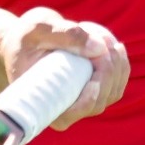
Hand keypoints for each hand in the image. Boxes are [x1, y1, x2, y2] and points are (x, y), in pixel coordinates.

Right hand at [0, 7, 129, 130]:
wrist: (25, 42)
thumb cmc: (25, 37)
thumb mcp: (38, 28)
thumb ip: (66, 34)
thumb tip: (99, 48)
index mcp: (41, 102)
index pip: (68, 116)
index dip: (85, 103)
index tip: (94, 83)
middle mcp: (64, 109)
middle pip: (98, 102)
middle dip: (107, 71)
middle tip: (100, 40)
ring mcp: (82, 101)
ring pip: (113, 90)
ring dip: (115, 61)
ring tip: (100, 35)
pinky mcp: (96, 90)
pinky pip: (118, 80)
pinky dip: (118, 59)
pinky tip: (110, 42)